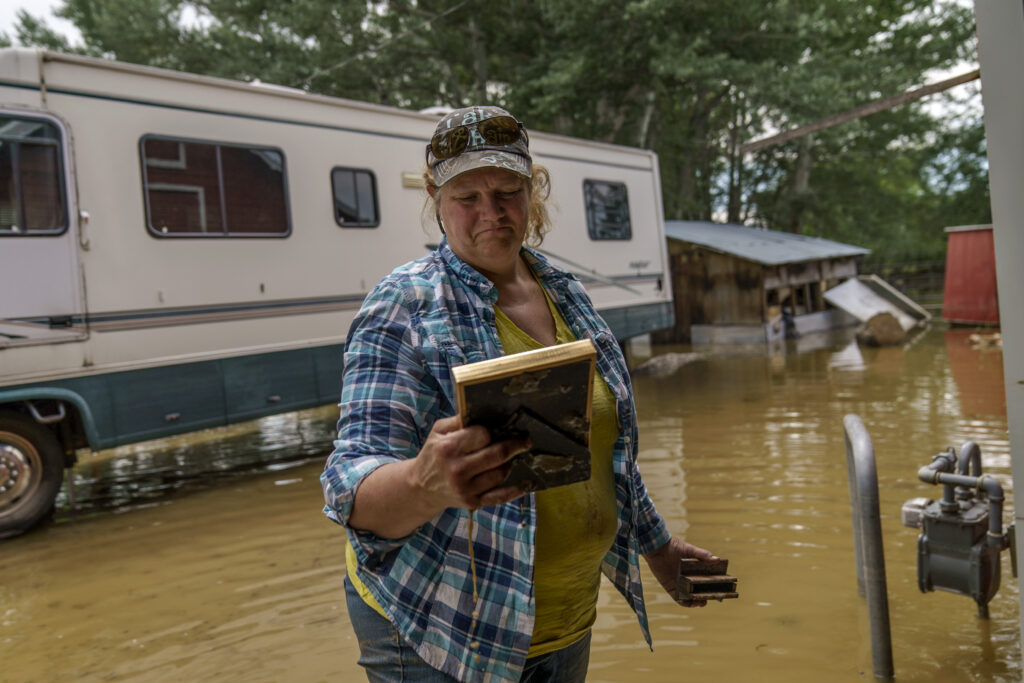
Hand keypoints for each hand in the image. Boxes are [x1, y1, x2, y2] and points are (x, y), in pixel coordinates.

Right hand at [408, 415, 528, 511]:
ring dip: (510, 464)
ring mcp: (465, 488)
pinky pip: (499, 497)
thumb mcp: (438, 432)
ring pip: (500, 474)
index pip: (483, 435)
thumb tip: (484, 409)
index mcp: (449, 448)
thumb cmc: (433, 454)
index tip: (499, 430)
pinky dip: (515, 490)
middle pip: (497, 455)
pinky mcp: (472, 502)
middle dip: (515, 445)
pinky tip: (524, 483)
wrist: (421, 487)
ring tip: (513, 458)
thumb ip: (459, 419)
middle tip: (525, 441)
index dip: (492, 431)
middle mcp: (457, 469)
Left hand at [643, 537, 716, 606]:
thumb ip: (702, 555)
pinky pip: (679, 599)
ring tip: (702, 602)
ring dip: (698, 602)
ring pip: (691, 597)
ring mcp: (680, 584)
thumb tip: (717, 559)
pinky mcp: (671, 588)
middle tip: (713, 597)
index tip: (723, 590)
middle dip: (707, 596)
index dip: (715, 586)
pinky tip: (691, 603)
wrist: (657, 548)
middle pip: (700, 591)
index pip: (707, 580)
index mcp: (695, 570)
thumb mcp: (689, 549)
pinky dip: (686, 603)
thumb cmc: (674, 546)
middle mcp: (689, 579)